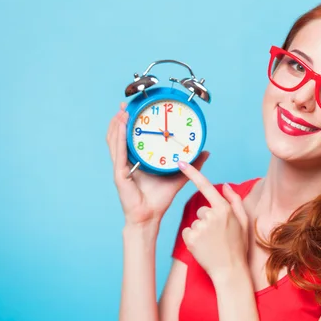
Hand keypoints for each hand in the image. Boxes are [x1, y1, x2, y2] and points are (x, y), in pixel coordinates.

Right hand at [106, 102, 208, 227]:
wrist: (151, 216)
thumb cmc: (160, 199)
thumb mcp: (179, 176)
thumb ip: (192, 163)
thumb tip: (206, 151)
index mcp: (136, 161)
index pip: (129, 137)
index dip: (129, 123)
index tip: (134, 108)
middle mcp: (126, 162)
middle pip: (118, 136)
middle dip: (120, 119)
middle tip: (125, 104)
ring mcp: (120, 167)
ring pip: (115, 141)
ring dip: (117, 124)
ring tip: (122, 111)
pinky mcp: (119, 174)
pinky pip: (119, 153)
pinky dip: (119, 138)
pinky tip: (122, 126)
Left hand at [177, 161, 248, 280]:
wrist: (230, 271)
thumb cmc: (238, 246)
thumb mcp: (243, 221)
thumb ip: (234, 201)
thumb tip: (225, 186)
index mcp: (224, 208)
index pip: (205, 186)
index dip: (192, 173)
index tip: (181, 163)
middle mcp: (211, 215)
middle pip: (202, 210)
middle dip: (207, 220)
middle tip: (218, 235)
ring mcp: (200, 227)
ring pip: (195, 222)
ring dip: (201, 231)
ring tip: (212, 243)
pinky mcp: (190, 238)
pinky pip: (188, 232)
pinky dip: (193, 239)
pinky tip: (204, 247)